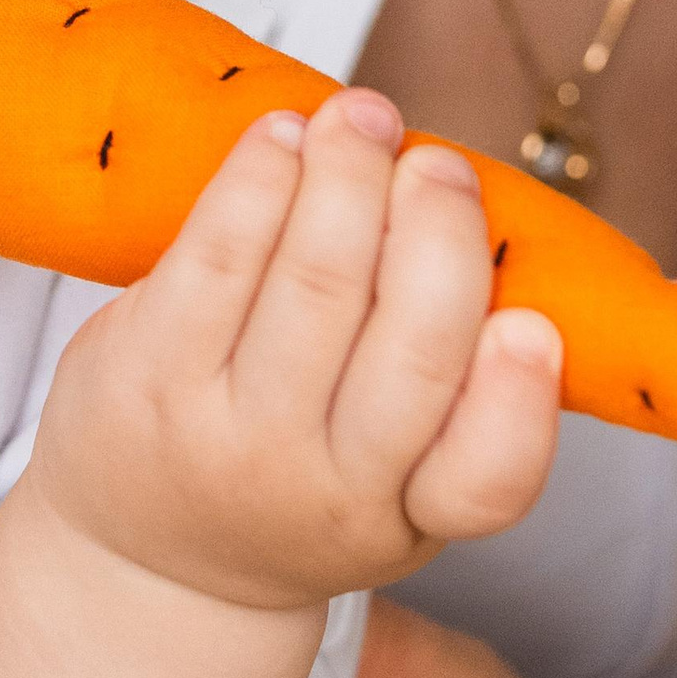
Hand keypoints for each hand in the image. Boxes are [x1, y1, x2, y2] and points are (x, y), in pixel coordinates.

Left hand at [24, 91, 562, 610]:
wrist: (145, 559)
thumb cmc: (292, 490)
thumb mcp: (393, 491)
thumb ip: (455, 394)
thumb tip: (480, 222)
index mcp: (409, 512)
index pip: (487, 480)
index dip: (519, 402)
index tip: (531, 324)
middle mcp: (322, 485)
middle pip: (409, 351)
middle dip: (437, 231)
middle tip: (439, 164)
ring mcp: (229, 434)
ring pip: (313, 283)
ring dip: (347, 177)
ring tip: (363, 118)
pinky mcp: (148, 374)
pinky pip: (215, 256)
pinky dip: (260, 180)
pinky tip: (283, 137)